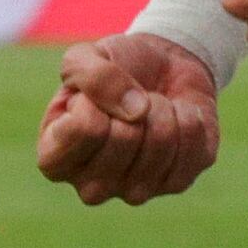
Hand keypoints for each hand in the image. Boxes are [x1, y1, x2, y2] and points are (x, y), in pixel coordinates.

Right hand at [33, 32, 222, 205]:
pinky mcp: (176, 184)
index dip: (95, 99)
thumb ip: (92, 75)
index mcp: (55, 158)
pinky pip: (193, 148)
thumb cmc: (114, 67)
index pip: (83, 129)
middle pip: (124, 138)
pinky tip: (176, 117)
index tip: (92, 95)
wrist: (162, 68)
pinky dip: (190, 117)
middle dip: (134, 101)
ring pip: (161, 143)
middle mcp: (90, 186)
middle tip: (130, 99)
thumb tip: (137, 111)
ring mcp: (134, 191)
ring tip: (153, 106)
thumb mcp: (86, 56)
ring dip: (163, 108)